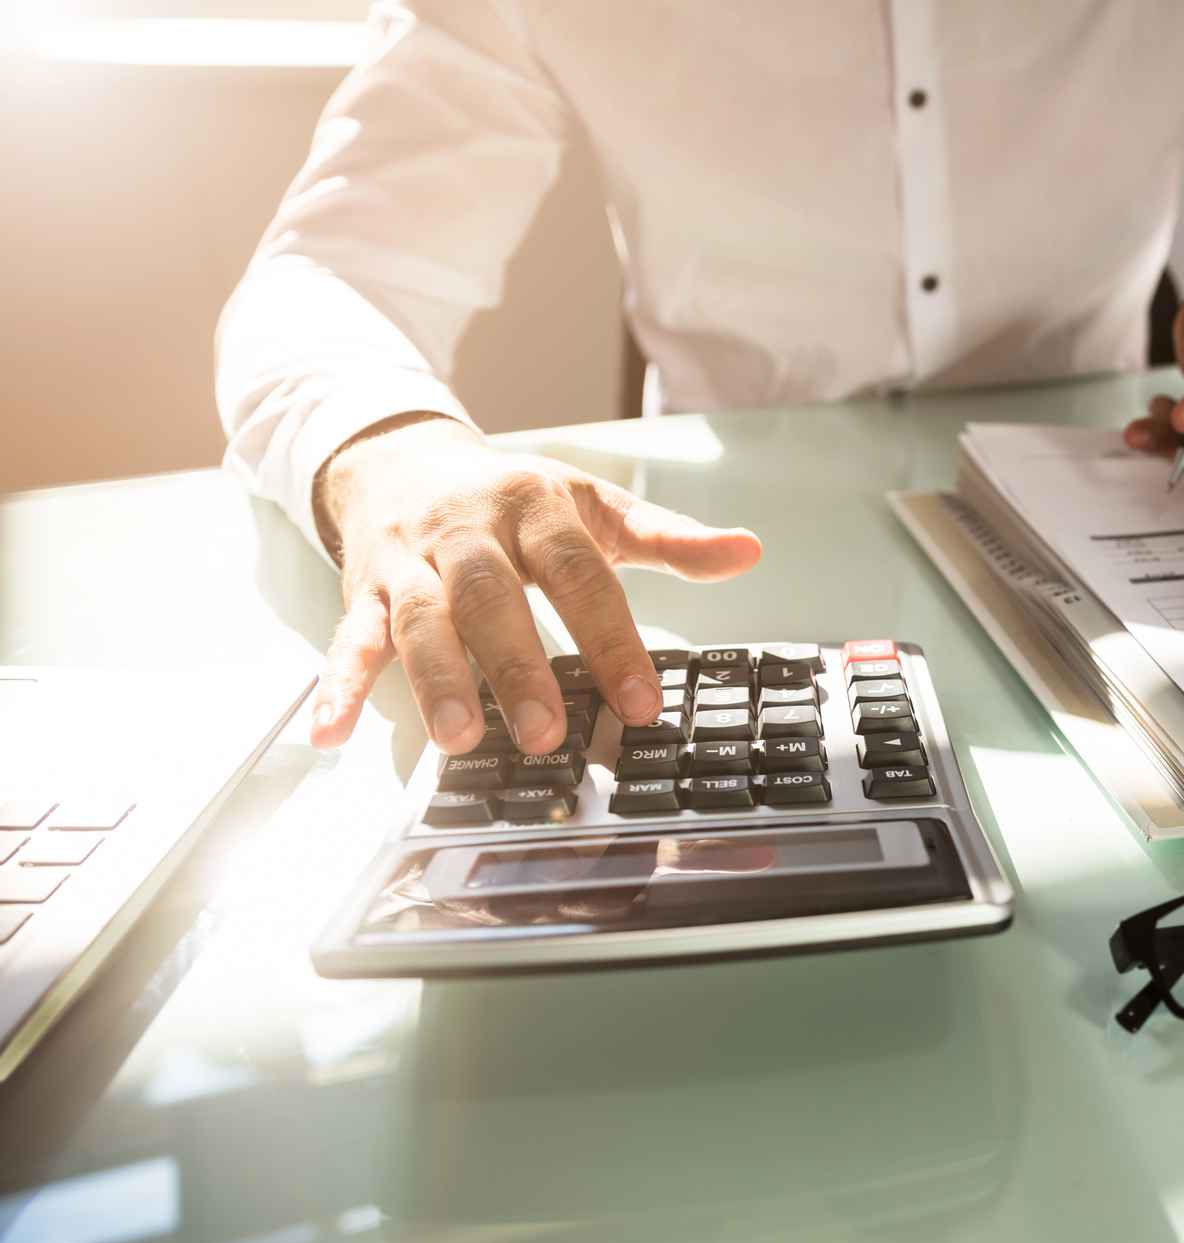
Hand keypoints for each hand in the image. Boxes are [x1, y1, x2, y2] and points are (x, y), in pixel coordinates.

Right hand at [308, 414, 761, 753]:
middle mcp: (467, 529)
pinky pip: (348, 637)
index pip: (578, 572)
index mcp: (534, 505)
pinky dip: (337, 686)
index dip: (611, 637)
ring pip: (418, 618)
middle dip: (517, 665)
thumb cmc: (512, 497)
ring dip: (436, 679)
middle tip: (546, 734)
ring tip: (459, 738)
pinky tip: (330, 732)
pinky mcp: (361, 590)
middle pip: (490, 596)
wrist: (403, 457)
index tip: (641, 702)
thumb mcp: (594, 506)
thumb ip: (668, 539)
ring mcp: (409, 561)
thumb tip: (747, 550)